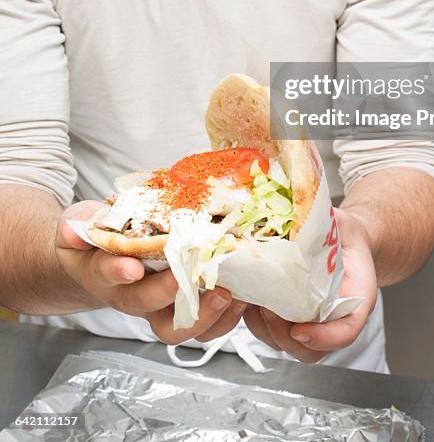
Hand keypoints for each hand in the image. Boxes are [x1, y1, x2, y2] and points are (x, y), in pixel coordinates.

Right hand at [56, 201, 245, 344]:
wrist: (100, 260)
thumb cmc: (96, 239)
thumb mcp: (81, 224)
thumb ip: (78, 224)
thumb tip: (74, 229)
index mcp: (106, 274)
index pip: (109, 274)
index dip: (119, 272)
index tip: (132, 267)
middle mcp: (133, 296)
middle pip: (150, 310)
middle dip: (173, 296)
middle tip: (194, 276)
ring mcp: (160, 305)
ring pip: (180, 328)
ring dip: (207, 315)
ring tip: (228, 293)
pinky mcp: (185, 306)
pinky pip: (205, 323)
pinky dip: (226, 315)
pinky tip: (242, 295)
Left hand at [243, 207, 376, 363]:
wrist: (343, 240)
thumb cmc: (343, 235)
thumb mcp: (343, 224)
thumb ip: (328, 224)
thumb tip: (297, 215)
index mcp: (356, 298)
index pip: (346, 332)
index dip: (324, 337)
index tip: (300, 330)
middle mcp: (333, 319)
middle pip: (310, 350)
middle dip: (283, 334)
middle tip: (268, 308)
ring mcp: (310, 322)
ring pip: (286, 344)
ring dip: (266, 328)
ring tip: (254, 301)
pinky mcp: (289, 319)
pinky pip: (270, 332)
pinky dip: (256, 321)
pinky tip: (247, 297)